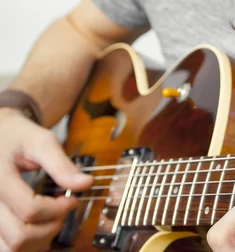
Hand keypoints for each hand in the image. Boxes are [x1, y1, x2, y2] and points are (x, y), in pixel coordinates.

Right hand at [0, 108, 92, 250]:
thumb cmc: (17, 136)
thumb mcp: (40, 141)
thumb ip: (61, 164)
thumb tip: (85, 183)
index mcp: (0, 177)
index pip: (30, 209)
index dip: (57, 209)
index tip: (72, 199)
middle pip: (19, 236)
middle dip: (50, 228)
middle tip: (63, 212)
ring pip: (9, 248)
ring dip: (36, 242)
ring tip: (51, 221)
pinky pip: (3, 247)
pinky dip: (23, 245)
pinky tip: (37, 229)